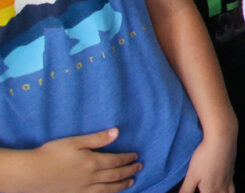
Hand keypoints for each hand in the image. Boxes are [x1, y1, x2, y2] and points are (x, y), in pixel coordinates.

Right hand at [23, 129, 141, 192]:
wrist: (31, 174)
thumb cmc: (51, 154)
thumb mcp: (75, 142)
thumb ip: (97, 139)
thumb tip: (116, 132)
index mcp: (92, 162)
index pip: (116, 160)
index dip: (128, 158)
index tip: (136, 156)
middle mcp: (91, 177)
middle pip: (115, 175)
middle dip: (129, 171)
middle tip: (139, 168)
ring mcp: (83, 189)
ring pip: (108, 189)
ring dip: (121, 185)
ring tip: (131, 182)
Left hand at [179, 133, 235, 192]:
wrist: (222, 138)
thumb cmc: (205, 156)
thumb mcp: (191, 175)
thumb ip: (185, 191)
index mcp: (210, 190)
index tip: (198, 190)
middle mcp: (222, 187)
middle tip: (205, 190)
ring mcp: (229, 179)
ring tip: (217, 192)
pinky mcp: (231, 170)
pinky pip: (232, 186)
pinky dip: (228, 189)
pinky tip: (223, 184)